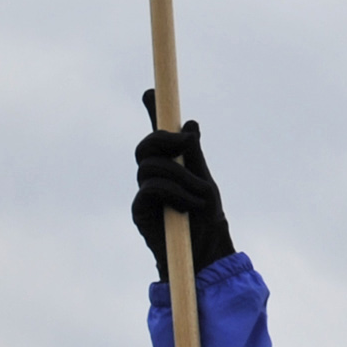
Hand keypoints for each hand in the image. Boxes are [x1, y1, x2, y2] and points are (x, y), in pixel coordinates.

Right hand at [134, 89, 236, 276]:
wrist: (204, 253)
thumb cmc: (206, 218)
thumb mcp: (205, 182)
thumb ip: (194, 156)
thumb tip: (190, 123)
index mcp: (172, 164)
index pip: (158, 136)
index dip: (153, 112)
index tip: (150, 93)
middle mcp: (154, 175)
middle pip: (146, 145)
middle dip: (164, 139)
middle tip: (187, 142)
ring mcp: (144, 192)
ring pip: (150, 166)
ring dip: (179, 176)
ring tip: (199, 195)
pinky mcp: (140, 211)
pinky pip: (150, 189)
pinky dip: (174, 193)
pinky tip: (187, 207)